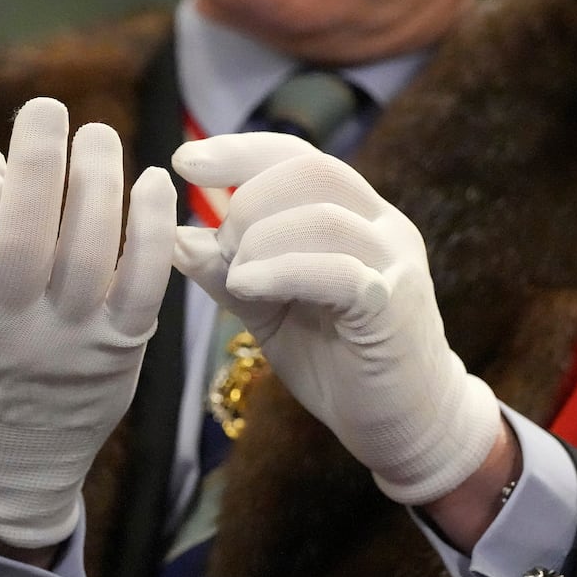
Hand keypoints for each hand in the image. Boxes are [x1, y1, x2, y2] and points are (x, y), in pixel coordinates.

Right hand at [0, 97, 176, 547]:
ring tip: (96, 133)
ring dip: (96, 182)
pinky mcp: (122, 348)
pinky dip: (151, 231)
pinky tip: (153, 181)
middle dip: (38, 165)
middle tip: (46, 109)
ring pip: (88, 254)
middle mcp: (10, 333)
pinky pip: (143, 284)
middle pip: (27, 242)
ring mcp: (71, 341)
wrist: (7, 461)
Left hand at [172, 132, 499, 505]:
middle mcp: (382, 225)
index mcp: (356, 215)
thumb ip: (228, 271)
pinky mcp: (392, 305)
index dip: (240, 151)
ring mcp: (394, 263)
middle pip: (311, 169)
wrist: (404, 426)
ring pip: (321, 216)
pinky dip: (280, 271)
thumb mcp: (270, 309)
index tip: (184, 161)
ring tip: (235, 276)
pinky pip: (336, 270)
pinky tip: (246, 287)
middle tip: (221, 244)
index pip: (298, 155)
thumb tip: (172, 237)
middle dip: (248, 197)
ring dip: (260, 238)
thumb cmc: (339, 362)